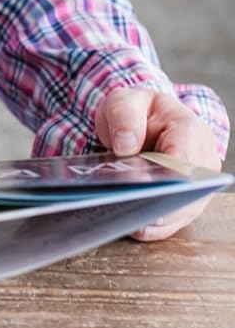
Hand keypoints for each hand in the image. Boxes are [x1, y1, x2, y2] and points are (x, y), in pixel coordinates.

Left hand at [94, 86, 223, 241]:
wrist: (143, 122)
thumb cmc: (138, 112)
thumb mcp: (124, 101)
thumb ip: (124, 116)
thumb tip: (126, 145)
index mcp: (190, 129)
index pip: (184, 157)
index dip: (165, 174)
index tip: (142, 184)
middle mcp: (203, 160)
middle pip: (188, 190)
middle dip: (160, 202)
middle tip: (133, 211)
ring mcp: (199, 185)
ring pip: (183, 211)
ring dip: (157, 218)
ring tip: (130, 221)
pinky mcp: (188, 203)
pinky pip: (175, 221)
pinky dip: (155, 226)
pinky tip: (135, 227)